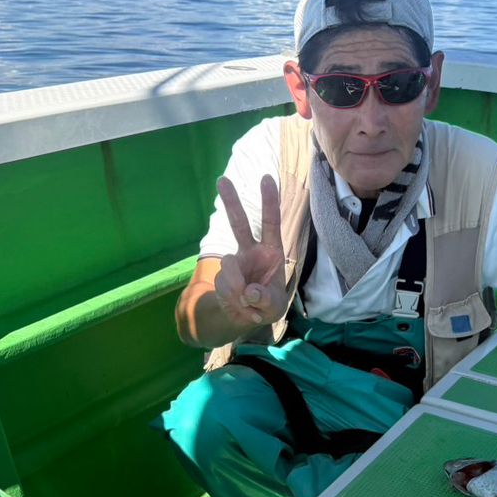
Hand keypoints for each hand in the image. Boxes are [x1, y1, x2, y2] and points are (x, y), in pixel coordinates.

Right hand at [214, 174, 287, 330]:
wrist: (248, 318)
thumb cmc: (268, 304)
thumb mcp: (274, 306)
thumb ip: (265, 300)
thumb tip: (249, 292)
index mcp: (271, 251)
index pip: (271, 224)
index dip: (269, 202)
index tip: (266, 179)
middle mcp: (251, 251)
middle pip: (239, 223)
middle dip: (231, 202)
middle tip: (222, 179)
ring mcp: (234, 263)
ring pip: (228, 266)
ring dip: (238, 288)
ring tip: (249, 304)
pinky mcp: (221, 276)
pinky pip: (224, 286)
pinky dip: (234, 301)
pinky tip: (242, 308)